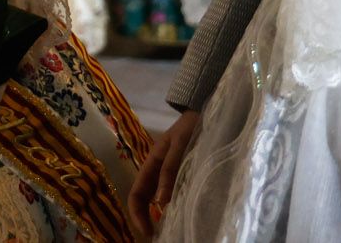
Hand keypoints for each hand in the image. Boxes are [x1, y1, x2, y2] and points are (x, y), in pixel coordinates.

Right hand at [127, 109, 199, 236]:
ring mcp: (170, 173)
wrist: (204, 110)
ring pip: (158, 199)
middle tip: (158, 237)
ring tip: (170, 230)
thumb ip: (170, 170)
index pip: (136, 193)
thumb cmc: (191, 126)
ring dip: (160, 215)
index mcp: (151, 163)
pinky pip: (174, 194)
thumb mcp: (179, 145)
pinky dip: (174, 207)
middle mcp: (158, 171)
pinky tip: (183, 214)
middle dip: (147, 219)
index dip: (137, 214)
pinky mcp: (183, 173)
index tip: (147, 232)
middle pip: (145, 199)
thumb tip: (160, 203)